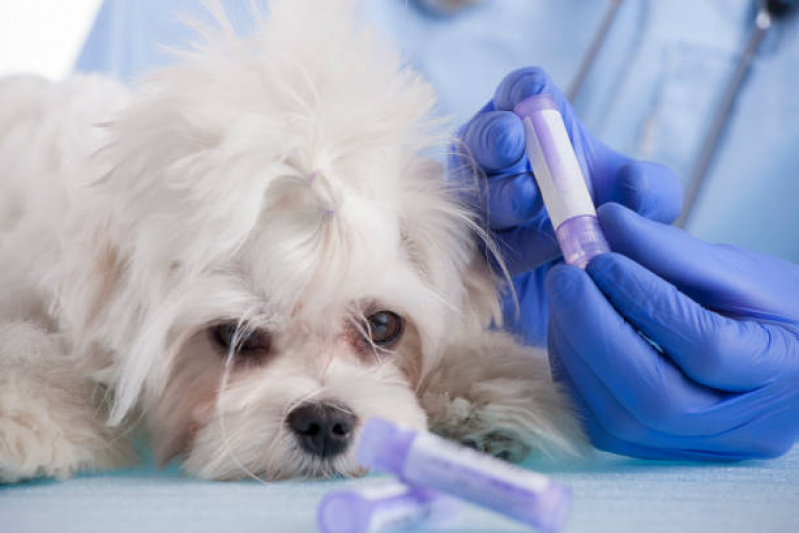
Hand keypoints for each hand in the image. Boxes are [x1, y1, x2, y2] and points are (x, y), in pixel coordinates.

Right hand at [453, 67, 681, 344]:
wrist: (590, 287)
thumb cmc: (610, 224)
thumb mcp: (646, 206)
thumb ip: (652, 189)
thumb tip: (631, 183)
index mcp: (534, 129)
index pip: (519, 94)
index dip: (522, 89)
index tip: (533, 92)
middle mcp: (496, 161)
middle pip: (482, 136)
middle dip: (494, 135)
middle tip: (513, 140)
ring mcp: (478, 206)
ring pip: (475, 192)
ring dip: (500, 191)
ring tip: (529, 196)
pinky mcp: (474, 253)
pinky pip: (480, 245)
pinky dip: (509, 243)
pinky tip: (539, 246)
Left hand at [547, 203, 798, 459]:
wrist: (788, 359)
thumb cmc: (775, 310)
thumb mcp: (742, 272)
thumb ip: (674, 251)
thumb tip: (607, 221)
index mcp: (782, 372)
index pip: (707, 347)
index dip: (645, 301)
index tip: (603, 257)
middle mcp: (744, 428)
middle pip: (655, 397)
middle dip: (596, 330)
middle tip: (565, 277)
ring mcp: (699, 447)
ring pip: (620, 420)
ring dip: (577, 350)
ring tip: (566, 296)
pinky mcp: (659, 451)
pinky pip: (602, 424)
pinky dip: (576, 374)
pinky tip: (568, 329)